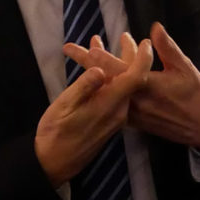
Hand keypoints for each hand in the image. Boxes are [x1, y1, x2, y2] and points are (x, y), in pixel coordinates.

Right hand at [34, 40, 150, 184]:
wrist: (54, 164)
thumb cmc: (55, 134)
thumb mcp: (64, 107)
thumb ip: (83, 87)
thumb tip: (99, 69)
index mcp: (110, 104)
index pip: (135, 78)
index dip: (142, 58)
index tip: (144, 42)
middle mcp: (119, 111)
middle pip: (132, 79)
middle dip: (128, 55)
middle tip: (124, 36)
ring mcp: (116, 117)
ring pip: (122, 86)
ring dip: (114, 65)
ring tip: (100, 45)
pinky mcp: (110, 121)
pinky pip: (115, 95)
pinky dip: (109, 79)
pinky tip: (98, 71)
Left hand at [64, 22, 199, 151]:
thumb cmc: (197, 94)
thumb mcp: (185, 68)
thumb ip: (168, 48)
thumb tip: (154, 28)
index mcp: (147, 86)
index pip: (118, 69)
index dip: (102, 56)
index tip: (88, 43)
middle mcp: (135, 101)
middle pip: (105, 80)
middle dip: (86, 62)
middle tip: (68, 48)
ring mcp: (133, 113)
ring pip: (107, 91)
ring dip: (95, 75)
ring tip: (81, 60)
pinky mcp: (135, 122)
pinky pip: (114, 104)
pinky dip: (106, 90)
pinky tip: (100, 81)